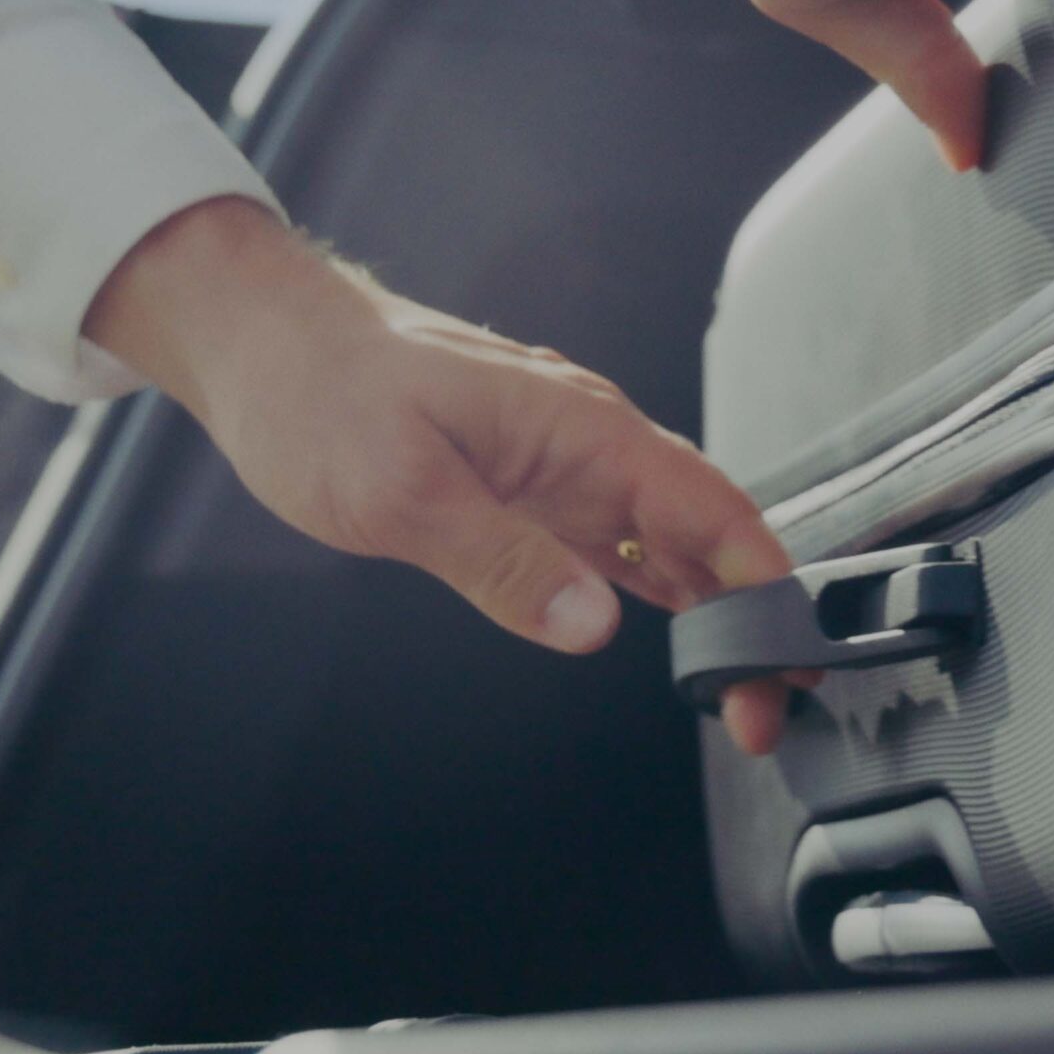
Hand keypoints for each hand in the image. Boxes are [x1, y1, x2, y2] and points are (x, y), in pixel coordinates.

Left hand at [84, 197, 800, 754]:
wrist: (263, 341)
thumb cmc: (320, 393)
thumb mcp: (400, 490)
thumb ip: (503, 561)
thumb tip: (591, 623)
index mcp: (582, 429)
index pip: (712, 508)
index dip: (763, 585)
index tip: (790, 656)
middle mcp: (592, 445)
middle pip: (709, 535)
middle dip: (751, 622)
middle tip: (762, 712)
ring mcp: (568, 468)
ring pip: (674, 545)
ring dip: (715, 616)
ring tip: (742, 694)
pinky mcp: (536, 490)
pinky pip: (623, 544)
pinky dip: (665, 593)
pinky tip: (684, 636)